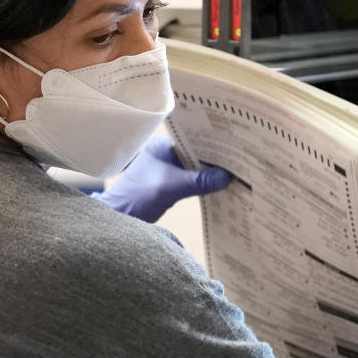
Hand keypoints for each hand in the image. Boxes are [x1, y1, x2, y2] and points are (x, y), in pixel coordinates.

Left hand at [93, 135, 230, 222]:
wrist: (117, 219)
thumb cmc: (136, 199)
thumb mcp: (170, 189)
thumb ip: (198, 182)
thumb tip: (227, 177)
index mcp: (161, 145)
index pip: (193, 138)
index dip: (213, 143)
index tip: (235, 147)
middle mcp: (163, 153)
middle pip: (195, 152)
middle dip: (215, 158)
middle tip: (241, 161)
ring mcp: (165, 168)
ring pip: (194, 167)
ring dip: (209, 172)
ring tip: (235, 173)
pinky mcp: (167, 183)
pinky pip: (190, 179)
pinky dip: (202, 183)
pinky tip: (218, 187)